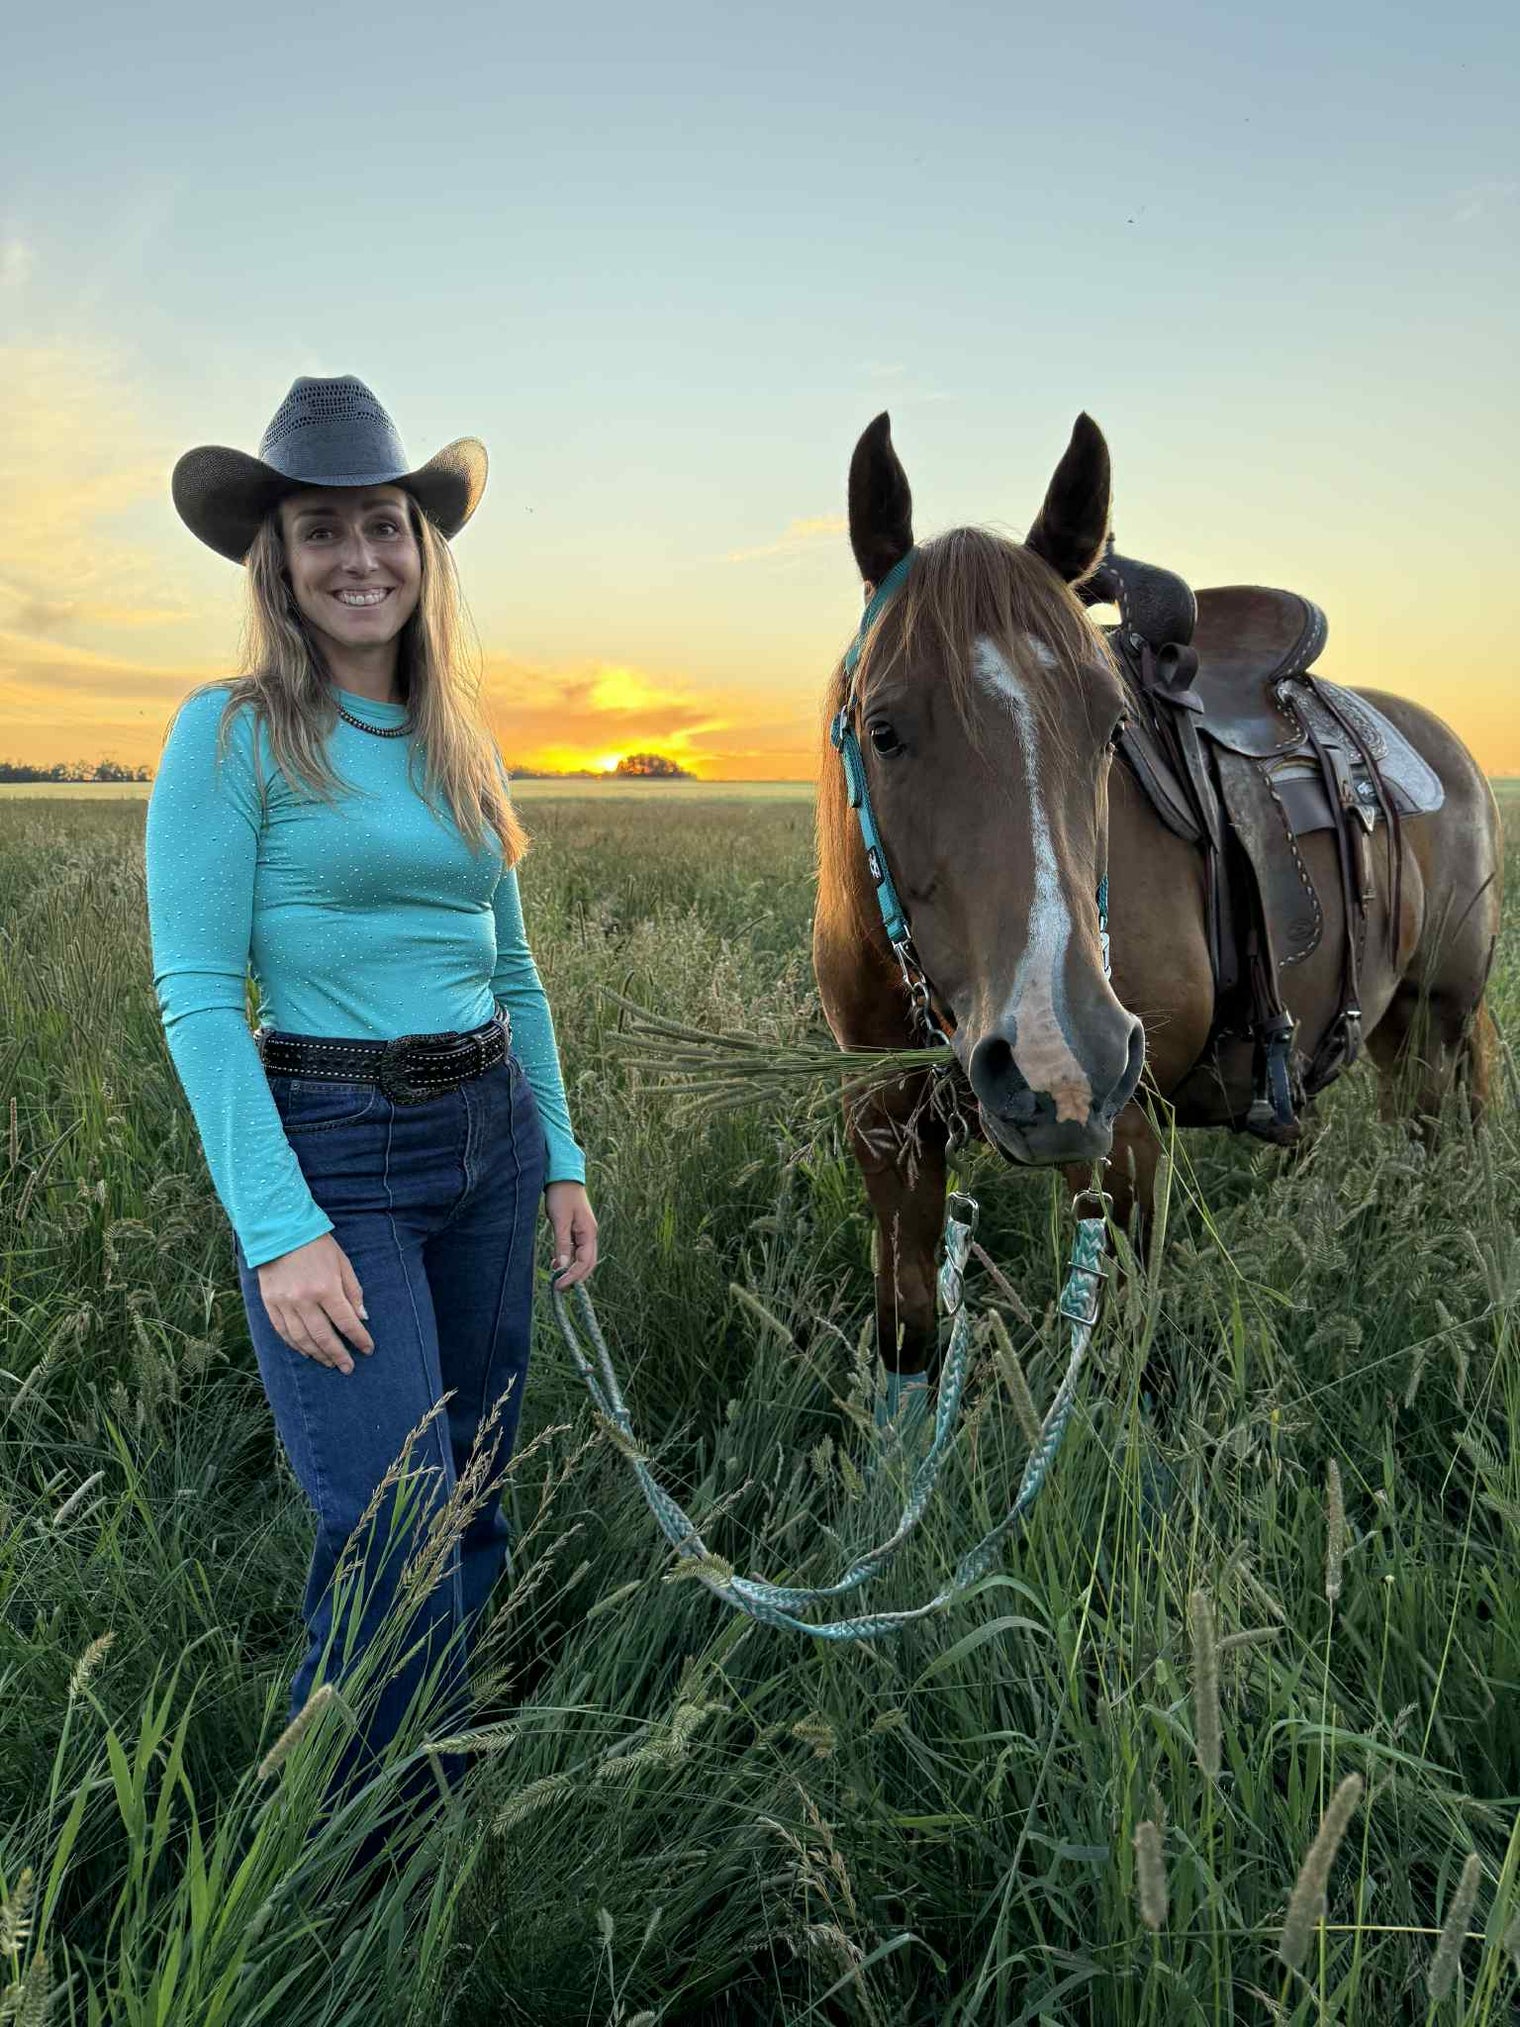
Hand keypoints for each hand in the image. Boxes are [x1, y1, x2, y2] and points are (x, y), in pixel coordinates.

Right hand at [256, 1232, 373, 1374]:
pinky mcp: (269, 1303)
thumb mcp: (342, 1262)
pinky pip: (283, 1332)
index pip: (347, 1322)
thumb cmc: (317, 1245)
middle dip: (338, 1355)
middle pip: (324, 1337)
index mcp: (326, 1288)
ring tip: (328, 1363)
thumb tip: (362, 1318)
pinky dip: (295, 1345)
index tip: (368, 1350)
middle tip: (348, 1368)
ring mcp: (284, 1303)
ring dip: (317, 1354)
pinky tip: (305, 1352)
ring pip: (302, 1339)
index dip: (359, 1339)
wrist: (280, 1229)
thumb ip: (353, 1291)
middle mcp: (304, 1300)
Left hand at [545, 1180, 597, 1289]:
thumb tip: (564, 1266)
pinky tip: (557, 1263)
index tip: (559, 1285)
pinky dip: (568, 1259)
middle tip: (559, 1287)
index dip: (573, 1276)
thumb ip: (562, 1243)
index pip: (584, 1262)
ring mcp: (584, 1232)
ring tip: (557, 1277)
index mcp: (589, 1232)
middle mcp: (590, 1234)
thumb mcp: (560, 1220)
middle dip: (576, 1277)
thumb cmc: (561, 1195)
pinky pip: (576, 1250)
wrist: (563, 1175)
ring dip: (572, 1269)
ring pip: (582, 1258)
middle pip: (587, 1263)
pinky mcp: (577, 1229)